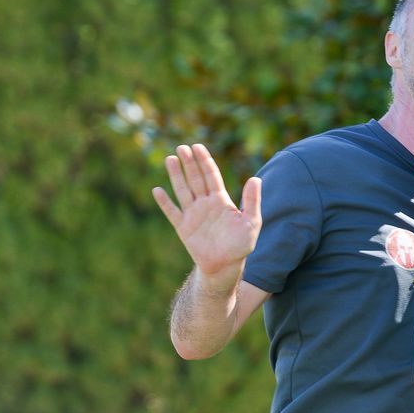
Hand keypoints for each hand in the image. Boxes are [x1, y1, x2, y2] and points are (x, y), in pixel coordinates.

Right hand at [152, 143, 261, 277]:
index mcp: (221, 200)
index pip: (211, 175)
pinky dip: (164, 202)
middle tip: (182, 147)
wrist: (225, 266)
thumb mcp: (251, 222)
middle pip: (195, 178)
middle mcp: (205, 204)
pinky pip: (172, 212)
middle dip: (189, 163)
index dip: (205, 161)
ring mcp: (193, 214)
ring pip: (183, 190)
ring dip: (176, 175)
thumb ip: (252, 201)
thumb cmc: (240, 245)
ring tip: (170, 159)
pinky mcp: (183, 227)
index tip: (197, 147)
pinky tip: (157, 190)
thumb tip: (256, 179)